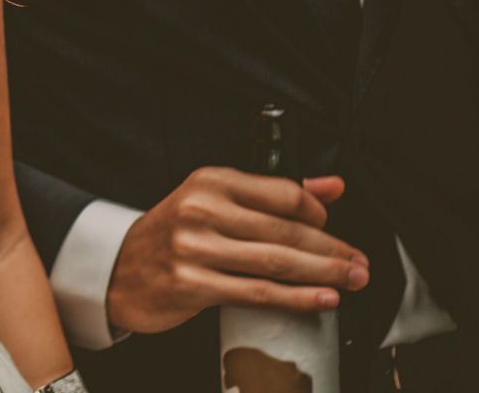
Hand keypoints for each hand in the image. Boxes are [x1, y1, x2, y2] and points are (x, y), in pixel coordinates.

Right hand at [106, 168, 367, 333]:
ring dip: (324, 272)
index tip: (334, 229)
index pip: (282, 193)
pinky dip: (297, 297)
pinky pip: (258, 291)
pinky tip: (322, 298)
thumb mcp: (215, 201)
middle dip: (333, 249)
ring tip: (352, 280)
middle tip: (360, 263)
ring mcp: (194, 247)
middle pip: (286, 229)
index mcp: (210, 181)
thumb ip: (273, 193)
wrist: (118, 269)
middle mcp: (201, 209)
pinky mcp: (192, 283)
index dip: (319, 213)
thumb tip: (331, 187)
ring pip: (277, 261)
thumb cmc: (173, 235)